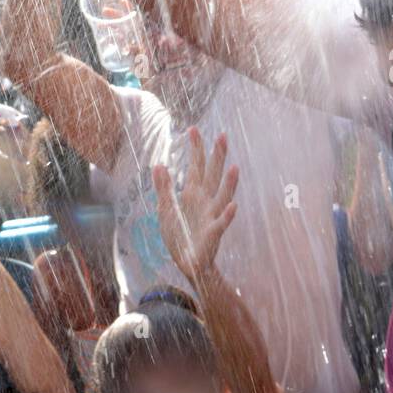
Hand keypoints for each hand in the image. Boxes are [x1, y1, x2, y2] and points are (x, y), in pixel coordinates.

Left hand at [154, 128, 239, 280]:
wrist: (188, 263)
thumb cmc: (179, 235)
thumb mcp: (165, 210)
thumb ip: (163, 188)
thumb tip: (159, 165)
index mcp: (193, 194)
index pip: (196, 167)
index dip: (196, 149)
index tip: (193, 129)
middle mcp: (206, 201)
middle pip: (213, 175)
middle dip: (218, 157)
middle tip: (223, 136)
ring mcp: (211, 216)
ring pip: (222, 196)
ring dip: (229, 183)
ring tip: (234, 167)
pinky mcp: (213, 234)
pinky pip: (222, 223)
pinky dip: (227, 215)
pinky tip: (233, 206)